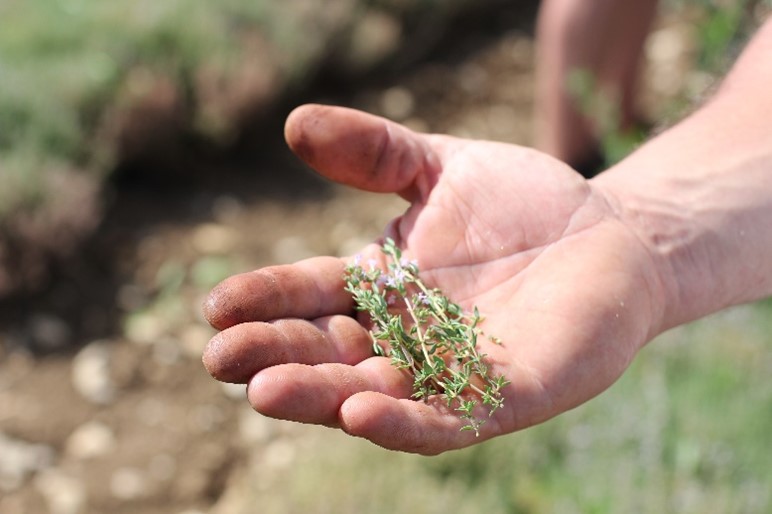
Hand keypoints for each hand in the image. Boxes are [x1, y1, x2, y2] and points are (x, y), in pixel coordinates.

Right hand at [202, 104, 665, 453]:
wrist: (612, 232)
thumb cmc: (522, 201)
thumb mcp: (439, 165)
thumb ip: (374, 151)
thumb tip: (293, 123)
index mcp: (381, 287)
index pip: (311, 296)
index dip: (266, 300)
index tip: (217, 305)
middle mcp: (405, 337)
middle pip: (330, 353)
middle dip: (276, 355)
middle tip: (220, 357)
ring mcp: (452, 372)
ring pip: (374, 392)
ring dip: (321, 396)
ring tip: (265, 389)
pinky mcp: (507, 395)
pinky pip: (447, 418)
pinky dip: (403, 420)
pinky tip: (360, 413)